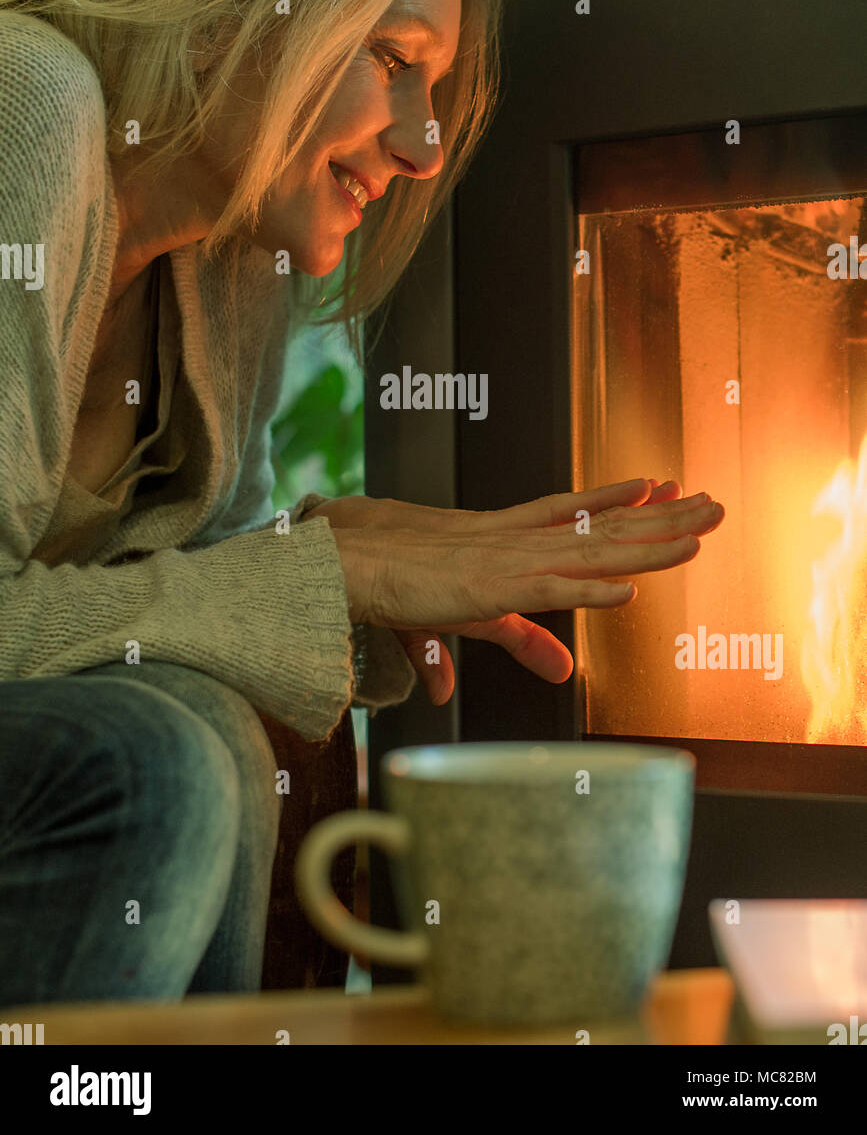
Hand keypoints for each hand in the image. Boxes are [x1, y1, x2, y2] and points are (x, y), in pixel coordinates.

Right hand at [326, 479, 723, 706]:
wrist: (344, 567)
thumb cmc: (399, 583)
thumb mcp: (477, 617)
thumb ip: (523, 640)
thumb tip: (563, 670)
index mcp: (512, 538)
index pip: (581, 514)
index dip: (625, 501)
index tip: (667, 486)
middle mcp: (519, 541)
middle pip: (604, 527)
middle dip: (663, 517)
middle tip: (715, 502)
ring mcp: (507, 561)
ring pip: (591, 552)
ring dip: (649, 542)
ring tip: (699, 527)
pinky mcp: (487, 590)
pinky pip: (548, 592)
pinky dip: (588, 592)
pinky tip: (630, 591)